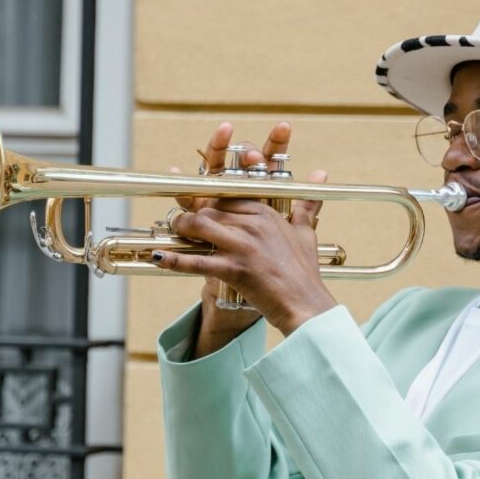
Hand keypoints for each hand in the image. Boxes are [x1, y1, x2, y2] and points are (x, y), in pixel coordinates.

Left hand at [158, 122, 335, 344]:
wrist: (305, 305)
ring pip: (200, 226)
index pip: (227, 195)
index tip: (197, 202)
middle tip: (182, 221)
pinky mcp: (235, 269)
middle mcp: (254, 224)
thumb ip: (306, 205)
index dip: (209, 199)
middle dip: (193, 214)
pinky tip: (158, 258)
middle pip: (210, 209)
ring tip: (175, 232)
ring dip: (182, 228)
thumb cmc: (305, 272)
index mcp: (267, 213)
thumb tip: (321, 173)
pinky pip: (198, 262)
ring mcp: (243, 246)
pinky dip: (175, 260)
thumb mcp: (306, 233)